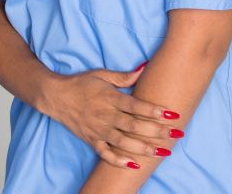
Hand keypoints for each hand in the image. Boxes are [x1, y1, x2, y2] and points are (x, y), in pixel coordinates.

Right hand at [43, 66, 182, 169]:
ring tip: (162, 152)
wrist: (54, 96)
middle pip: (134, 125)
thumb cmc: (80, 83)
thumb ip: (124, 76)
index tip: (172, 115)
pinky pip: (106, 153)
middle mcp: (105, 115)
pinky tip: (134, 164)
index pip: (135, 106)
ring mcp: (98, 129)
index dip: (154, 111)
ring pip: (123, 142)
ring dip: (143, 148)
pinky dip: (119, 161)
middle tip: (176, 134)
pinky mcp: (91, 139)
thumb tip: (145, 68)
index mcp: (109, 98)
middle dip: (156, 131)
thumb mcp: (101, 75)